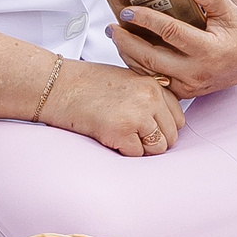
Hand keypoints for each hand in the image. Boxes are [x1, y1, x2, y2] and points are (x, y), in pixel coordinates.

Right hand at [41, 60, 185, 157]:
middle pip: (171, 136)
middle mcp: (151, 98)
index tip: (146, 128)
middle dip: (153, 141)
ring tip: (120, 135)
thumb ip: (150, 99)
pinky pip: (136, 155)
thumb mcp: (128, 82)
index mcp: (155, 85)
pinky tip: (108, 136)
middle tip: (131, 135)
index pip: (178, 118)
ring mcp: (138, 115)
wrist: (58, 86)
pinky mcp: (121, 131)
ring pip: (157, 149)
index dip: (162, 128)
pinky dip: (123, 151)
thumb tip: (164, 125)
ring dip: (141, 148)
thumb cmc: (88, 85)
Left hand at [110, 0, 236, 98]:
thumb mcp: (230, 9)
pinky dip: (139, 67)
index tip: (128, 10)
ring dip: (128, 55)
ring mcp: (189, 86)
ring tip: (117, 37)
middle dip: (127, 42)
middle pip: (151, 58)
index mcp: (209, 51)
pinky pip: (155, 81)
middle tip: (113, 26)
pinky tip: (129, 52)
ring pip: (149, 74)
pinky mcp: (183, 93)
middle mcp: (197, 72)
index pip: (171, 33)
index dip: (147, 20)